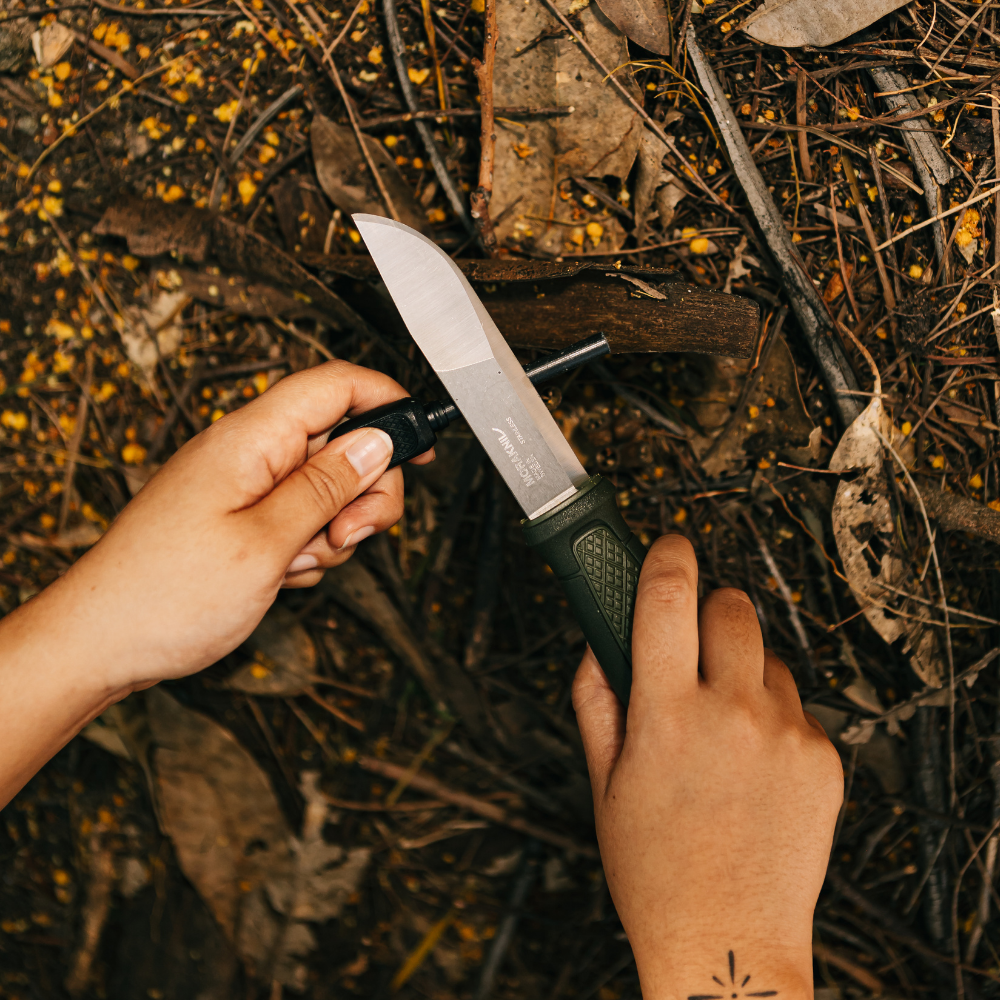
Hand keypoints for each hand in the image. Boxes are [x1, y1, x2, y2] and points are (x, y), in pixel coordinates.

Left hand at [0, 360, 428, 804]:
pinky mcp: (242, 518)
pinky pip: (301, 520)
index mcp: (250, 440)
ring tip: (295, 564)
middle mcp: (248, 455)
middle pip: (342, 444)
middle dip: (363, 492)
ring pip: (327, 489)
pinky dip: (306, 548)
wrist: (102, 642)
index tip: (420, 445)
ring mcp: (244, 487)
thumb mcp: (266, 543)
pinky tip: (279, 574)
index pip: (334, 385)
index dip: (387, 403)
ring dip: (332, 530)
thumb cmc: (165, 595)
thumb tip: (377, 442)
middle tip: (346, 534)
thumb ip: (327, 487)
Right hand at [573, 535, 841, 998]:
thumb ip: (595, 700)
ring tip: (724, 726)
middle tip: (693, 646)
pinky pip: (798, 705)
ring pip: (768, 656)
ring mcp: (784, 733)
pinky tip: (753, 763)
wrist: (728, 942)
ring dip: (743, 669)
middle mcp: (730, 713)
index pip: (668, 596)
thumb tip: (597, 645)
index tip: (667, 545)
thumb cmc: (657, 872)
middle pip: (731, 606)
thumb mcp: (604, 784)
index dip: (666, 555)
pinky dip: (773, 716)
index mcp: (665, 714)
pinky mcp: (822, 757)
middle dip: (709, 610)